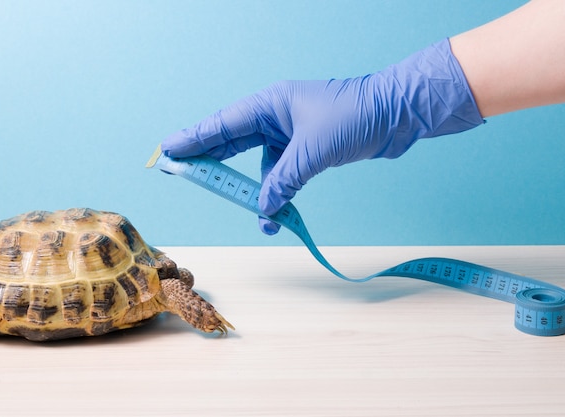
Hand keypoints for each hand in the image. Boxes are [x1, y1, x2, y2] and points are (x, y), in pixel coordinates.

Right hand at [162, 38, 482, 234]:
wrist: (397, 115)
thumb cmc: (355, 117)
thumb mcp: (312, 150)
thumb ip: (283, 180)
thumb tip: (265, 208)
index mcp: (271, 104)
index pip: (223, 125)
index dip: (194, 138)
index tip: (168, 151)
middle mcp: (277, 117)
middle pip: (233, 143)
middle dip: (213, 163)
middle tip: (185, 176)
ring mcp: (293, 134)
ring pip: (261, 167)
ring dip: (258, 193)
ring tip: (260, 219)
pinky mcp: (309, 150)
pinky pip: (284, 175)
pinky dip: (280, 194)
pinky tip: (279, 213)